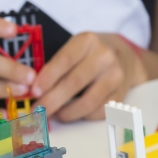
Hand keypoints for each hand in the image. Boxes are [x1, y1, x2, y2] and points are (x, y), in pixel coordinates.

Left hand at [31, 33, 146, 121]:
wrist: (123, 56)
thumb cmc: (89, 55)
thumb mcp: (74, 49)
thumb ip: (56, 66)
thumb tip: (34, 91)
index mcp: (88, 41)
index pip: (65, 60)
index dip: (47, 78)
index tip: (33, 92)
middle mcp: (104, 57)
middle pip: (74, 83)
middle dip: (51, 100)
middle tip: (37, 111)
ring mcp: (115, 76)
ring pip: (88, 102)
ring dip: (66, 113)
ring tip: (54, 114)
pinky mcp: (120, 94)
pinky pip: (98, 112)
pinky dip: (81, 116)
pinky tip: (72, 113)